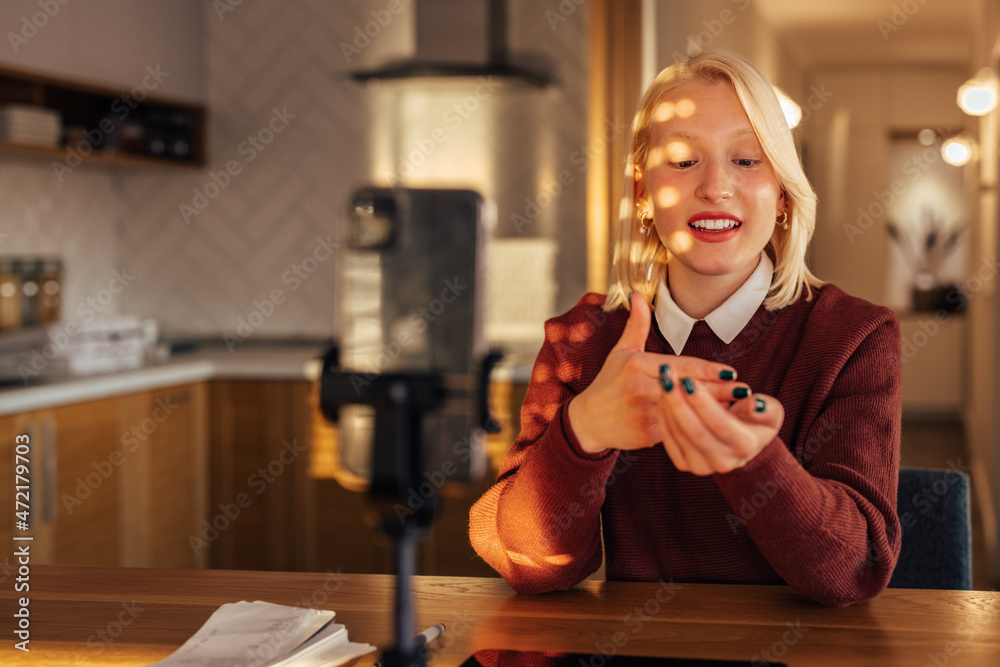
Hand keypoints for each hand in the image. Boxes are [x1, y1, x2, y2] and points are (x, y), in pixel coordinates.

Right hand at [567, 293, 745, 453]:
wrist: (588, 421)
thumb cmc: (607, 383)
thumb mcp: (620, 352)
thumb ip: (637, 325)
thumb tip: (638, 294)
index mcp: (637, 365)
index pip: (680, 366)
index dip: (708, 371)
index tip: (732, 373)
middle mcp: (642, 388)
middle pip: (688, 388)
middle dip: (719, 391)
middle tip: (744, 390)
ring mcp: (645, 412)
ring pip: (686, 410)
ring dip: (712, 412)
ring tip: (738, 409)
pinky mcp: (648, 434)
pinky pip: (677, 429)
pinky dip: (697, 428)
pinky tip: (715, 427)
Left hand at [657, 375, 784, 474]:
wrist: (742, 442)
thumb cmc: (756, 420)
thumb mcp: (770, 411)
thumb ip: (766, 408)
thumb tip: (755, 404)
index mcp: (745, 446)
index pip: (719, 423)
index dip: (702, 402)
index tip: (688, 379)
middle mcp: (723, 462)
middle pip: (695, 431)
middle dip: (678, 402)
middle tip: (667, 378)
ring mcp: (702, 466)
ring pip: (678, 435)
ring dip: (668, 408)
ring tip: (663, 383)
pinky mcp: (684, 464)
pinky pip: (669, 440)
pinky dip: (663, 418)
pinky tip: (662, 398)